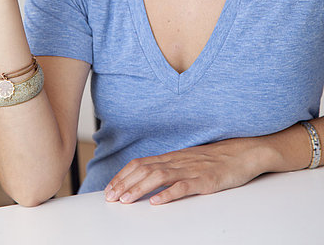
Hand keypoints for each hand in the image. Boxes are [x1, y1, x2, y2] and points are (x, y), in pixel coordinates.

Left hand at [104, 137, 268, 204]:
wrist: (244, 152)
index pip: (141, 163)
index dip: (123, 175)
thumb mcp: (189, 161)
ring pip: (159, 177)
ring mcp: (191, 170)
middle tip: (111, 197)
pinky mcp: (205, 181)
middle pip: (145, 170)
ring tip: (126, 200)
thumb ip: (171, 168)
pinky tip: (157, 201)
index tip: (110, 188)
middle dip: (125, 183)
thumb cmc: (217, 159)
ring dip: (140, 189)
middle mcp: (178, 161)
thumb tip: (149, 179)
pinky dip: (169, 194)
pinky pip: (184, 186)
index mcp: (173, 157)